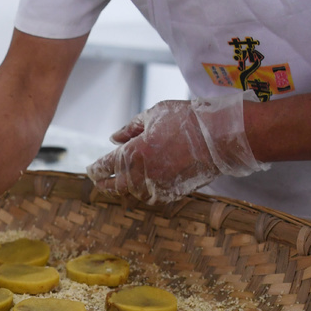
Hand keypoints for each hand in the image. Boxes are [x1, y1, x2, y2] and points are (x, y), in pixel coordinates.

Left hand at [86, 91, 268, 203]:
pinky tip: (144, 185)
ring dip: (126, 187)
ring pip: (133, 193)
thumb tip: (113, 138)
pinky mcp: (172, 194)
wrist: (219, 137)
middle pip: (115, 186)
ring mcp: (157, 187)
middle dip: (105, 183)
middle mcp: (141, 175)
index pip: (105, 167)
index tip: (91, 169)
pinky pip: (152, 196)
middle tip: (100, 180)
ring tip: (122, 181)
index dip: (95, 169)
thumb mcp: (154, 114)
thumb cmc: (186, 120)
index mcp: (132, 153)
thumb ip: (130, 128)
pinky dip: (145, 191)